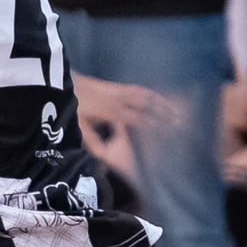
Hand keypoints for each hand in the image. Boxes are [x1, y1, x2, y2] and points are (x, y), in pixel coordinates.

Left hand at [71, 74, 188, 133]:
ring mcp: (119, 91)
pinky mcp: (118, 87)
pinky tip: (161, 100)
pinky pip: (140, 90)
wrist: (66, 84)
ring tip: (177, 112)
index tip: (165, 132)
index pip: (135, 118)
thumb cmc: (73, 109)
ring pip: (146, 95)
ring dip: (163, 103)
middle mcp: (117, 99)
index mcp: (109, 110)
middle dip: (164, 113)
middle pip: (146, 104)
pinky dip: (153, 95)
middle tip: (180, 122)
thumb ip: (95, 144)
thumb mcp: (81, 129)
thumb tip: (106, 162)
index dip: (151, 124)